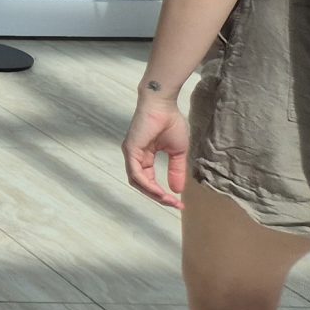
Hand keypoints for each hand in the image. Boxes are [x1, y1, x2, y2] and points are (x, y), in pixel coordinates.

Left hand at [124, 92, 189, 208]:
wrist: (163, 105)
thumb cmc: (170, 122)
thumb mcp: (177, 152)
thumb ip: (176, 170)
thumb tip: (177, 191)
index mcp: (144, 156)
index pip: (149, 180)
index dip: (162, 194)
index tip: (179, 204)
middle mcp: (135, 157)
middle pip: (141, 184)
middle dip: (158, 197)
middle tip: (175, 205)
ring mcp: (130, 153)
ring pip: (137, 181)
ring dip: (153, 194)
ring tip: (168, 201)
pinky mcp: (130, 149)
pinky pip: (136, 172)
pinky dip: (147, 184)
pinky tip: (159, 191)